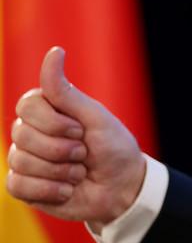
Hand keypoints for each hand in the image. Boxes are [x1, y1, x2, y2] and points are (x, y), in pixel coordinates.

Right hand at [6, 47, 145, 225]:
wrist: (123, 187)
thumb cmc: (112, 147)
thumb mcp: (94, 116)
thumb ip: (65, 90)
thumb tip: (54, 51)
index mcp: (44, 110)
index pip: (27, 106)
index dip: (56, 123)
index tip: (81, 130)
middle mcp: (29, 132)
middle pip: (22, 136)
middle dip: (63, 149)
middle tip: (84, 154)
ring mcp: (24, 159)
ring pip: (21, 162)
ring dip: (61, 171)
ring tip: (78, 172)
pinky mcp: (23, 186)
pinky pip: (18, 186)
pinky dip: (50, 191)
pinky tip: (67, 190)